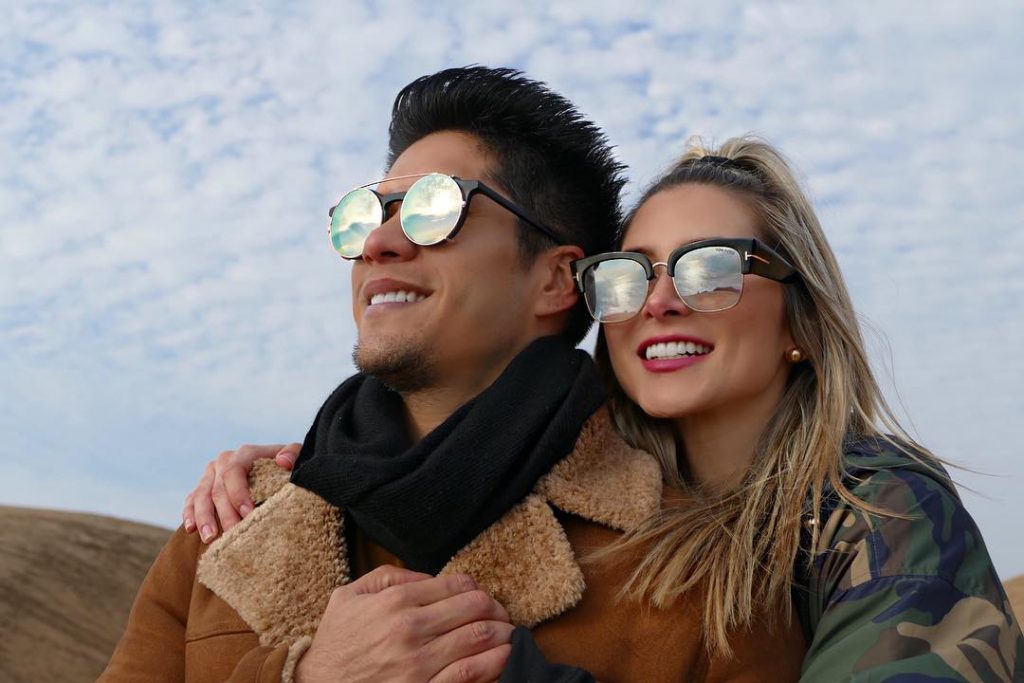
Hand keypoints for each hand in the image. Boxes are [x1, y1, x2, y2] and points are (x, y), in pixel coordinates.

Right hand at [181, 442, 300, 541]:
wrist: (277, 472)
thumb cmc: (288, 468)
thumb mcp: (297, 458)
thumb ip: (294, 454)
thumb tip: (282, 461)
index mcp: (245, 454)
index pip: (234, 471)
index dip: (239, 493)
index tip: (249, 514)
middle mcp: (224, 461)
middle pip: (218, 489)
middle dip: (225, 514)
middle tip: (233, 536)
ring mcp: (211, 474)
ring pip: (201, 496)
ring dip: (204, 518)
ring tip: (210, 538)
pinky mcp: (202, 487)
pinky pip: (191, 500)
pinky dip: (189, 514)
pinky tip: (191, 530)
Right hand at [296, 566, 513, 682]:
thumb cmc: (336, 642)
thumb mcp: (350, 596)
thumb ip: (390, 577)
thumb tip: (429, 577)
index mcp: (396, 601)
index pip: (457, 585)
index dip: (476, 588)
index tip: (480, 596)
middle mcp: (410, 628)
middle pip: (475, 608)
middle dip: (496, 609)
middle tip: (501, 615)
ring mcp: (418, 663)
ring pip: (479, 638)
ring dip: (502, 634)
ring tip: (508, 634)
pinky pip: (469, 674)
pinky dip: (494, 664)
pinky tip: (502, 658)